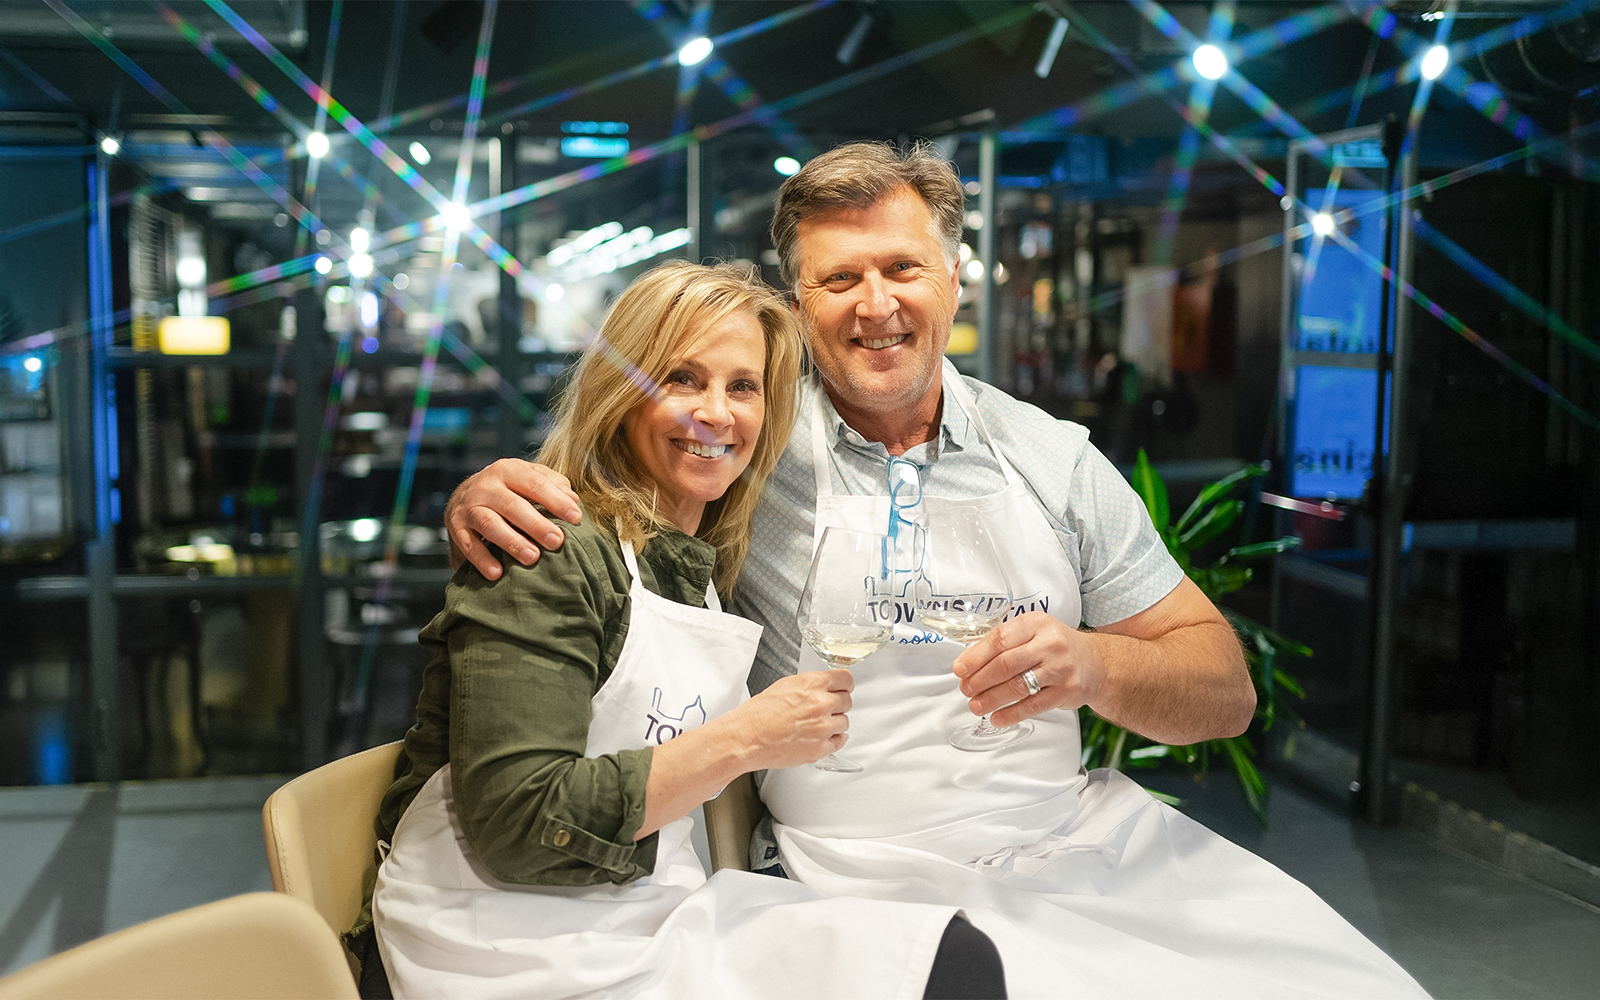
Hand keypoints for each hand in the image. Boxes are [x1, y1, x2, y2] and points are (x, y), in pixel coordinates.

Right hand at [445, 460, 581, 579]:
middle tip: (557, 542)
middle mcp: (486, 486)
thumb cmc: (509, 489)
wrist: (464, 496)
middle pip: (513, 505)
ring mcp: (469, 506)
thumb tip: (573, 500)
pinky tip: (497, 573)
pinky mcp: (456, 527)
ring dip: (512, 542)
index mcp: (508, 470)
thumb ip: (552, 485)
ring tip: (532, 558)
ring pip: (490, 524)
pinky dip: (482, 560)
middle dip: (536, 525)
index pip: (535, 483)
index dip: (556, 501)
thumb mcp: (528, 478)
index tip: (576, 518)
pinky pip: (468, 545)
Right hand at [729, 670, 852, 769]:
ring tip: (816, 725)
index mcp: (812, 684)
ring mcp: (822, 727)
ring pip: (845, 722)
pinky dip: (833, 739)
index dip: (844, 685)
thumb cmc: (759, 713)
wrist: (747, 737)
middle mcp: (820, 704)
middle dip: (838, 705)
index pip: (846, 679)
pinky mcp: (820, 747)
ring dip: (834, 723)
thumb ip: (810, 685)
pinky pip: (840, 741)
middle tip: (825, 709)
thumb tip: (825, 687)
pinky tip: (821, 736)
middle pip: (848, 701)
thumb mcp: (786, 685)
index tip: (843, 689)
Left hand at [951, 612, 1104, 727]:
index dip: (975, 656)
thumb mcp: (1034, 632)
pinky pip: (1033, 705)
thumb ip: (1005, 642)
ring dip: (991, 699)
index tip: (960, 668)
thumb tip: (968, 660)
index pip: (999, 639)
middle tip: (965, 689)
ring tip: (976, 705)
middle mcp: (1050, 644)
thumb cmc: (1057, 647)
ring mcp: (1059, 668)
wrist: (1097, 663)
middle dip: (979, 680)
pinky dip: (1011, 714)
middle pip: (1005, 664)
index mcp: (1036, 623)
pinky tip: (997, 717)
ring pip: (1017, 686)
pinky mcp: (1066, 691)